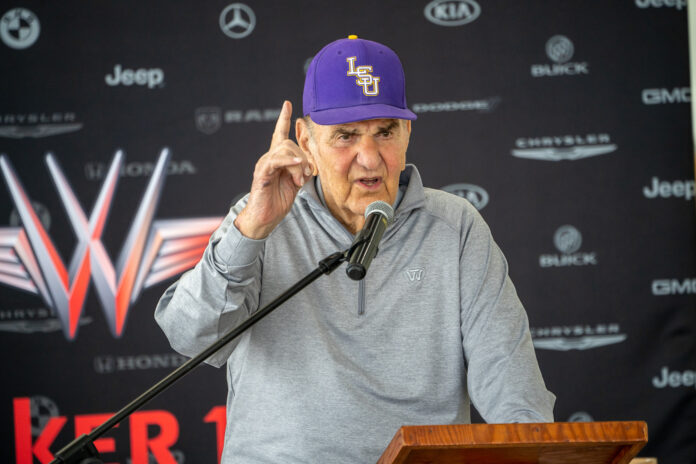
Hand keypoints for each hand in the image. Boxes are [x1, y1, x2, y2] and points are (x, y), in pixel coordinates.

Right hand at [234, 101, 313, 238]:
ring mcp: (264, 165)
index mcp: (277, 159)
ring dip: (298, 165)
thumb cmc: (277, 201)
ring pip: (285, 150)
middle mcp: (269, 158)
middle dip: (303, 158)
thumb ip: (301, 170)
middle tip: (305, 177)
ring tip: (298, 181)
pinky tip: (297, 166)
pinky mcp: (262, 173)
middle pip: (289, 143)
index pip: (279, 134)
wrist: (264, 219)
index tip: (287, 104)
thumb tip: (307, 163)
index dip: (284, 118)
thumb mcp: (295, 183)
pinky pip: (276, 160)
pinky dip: (289, 161)